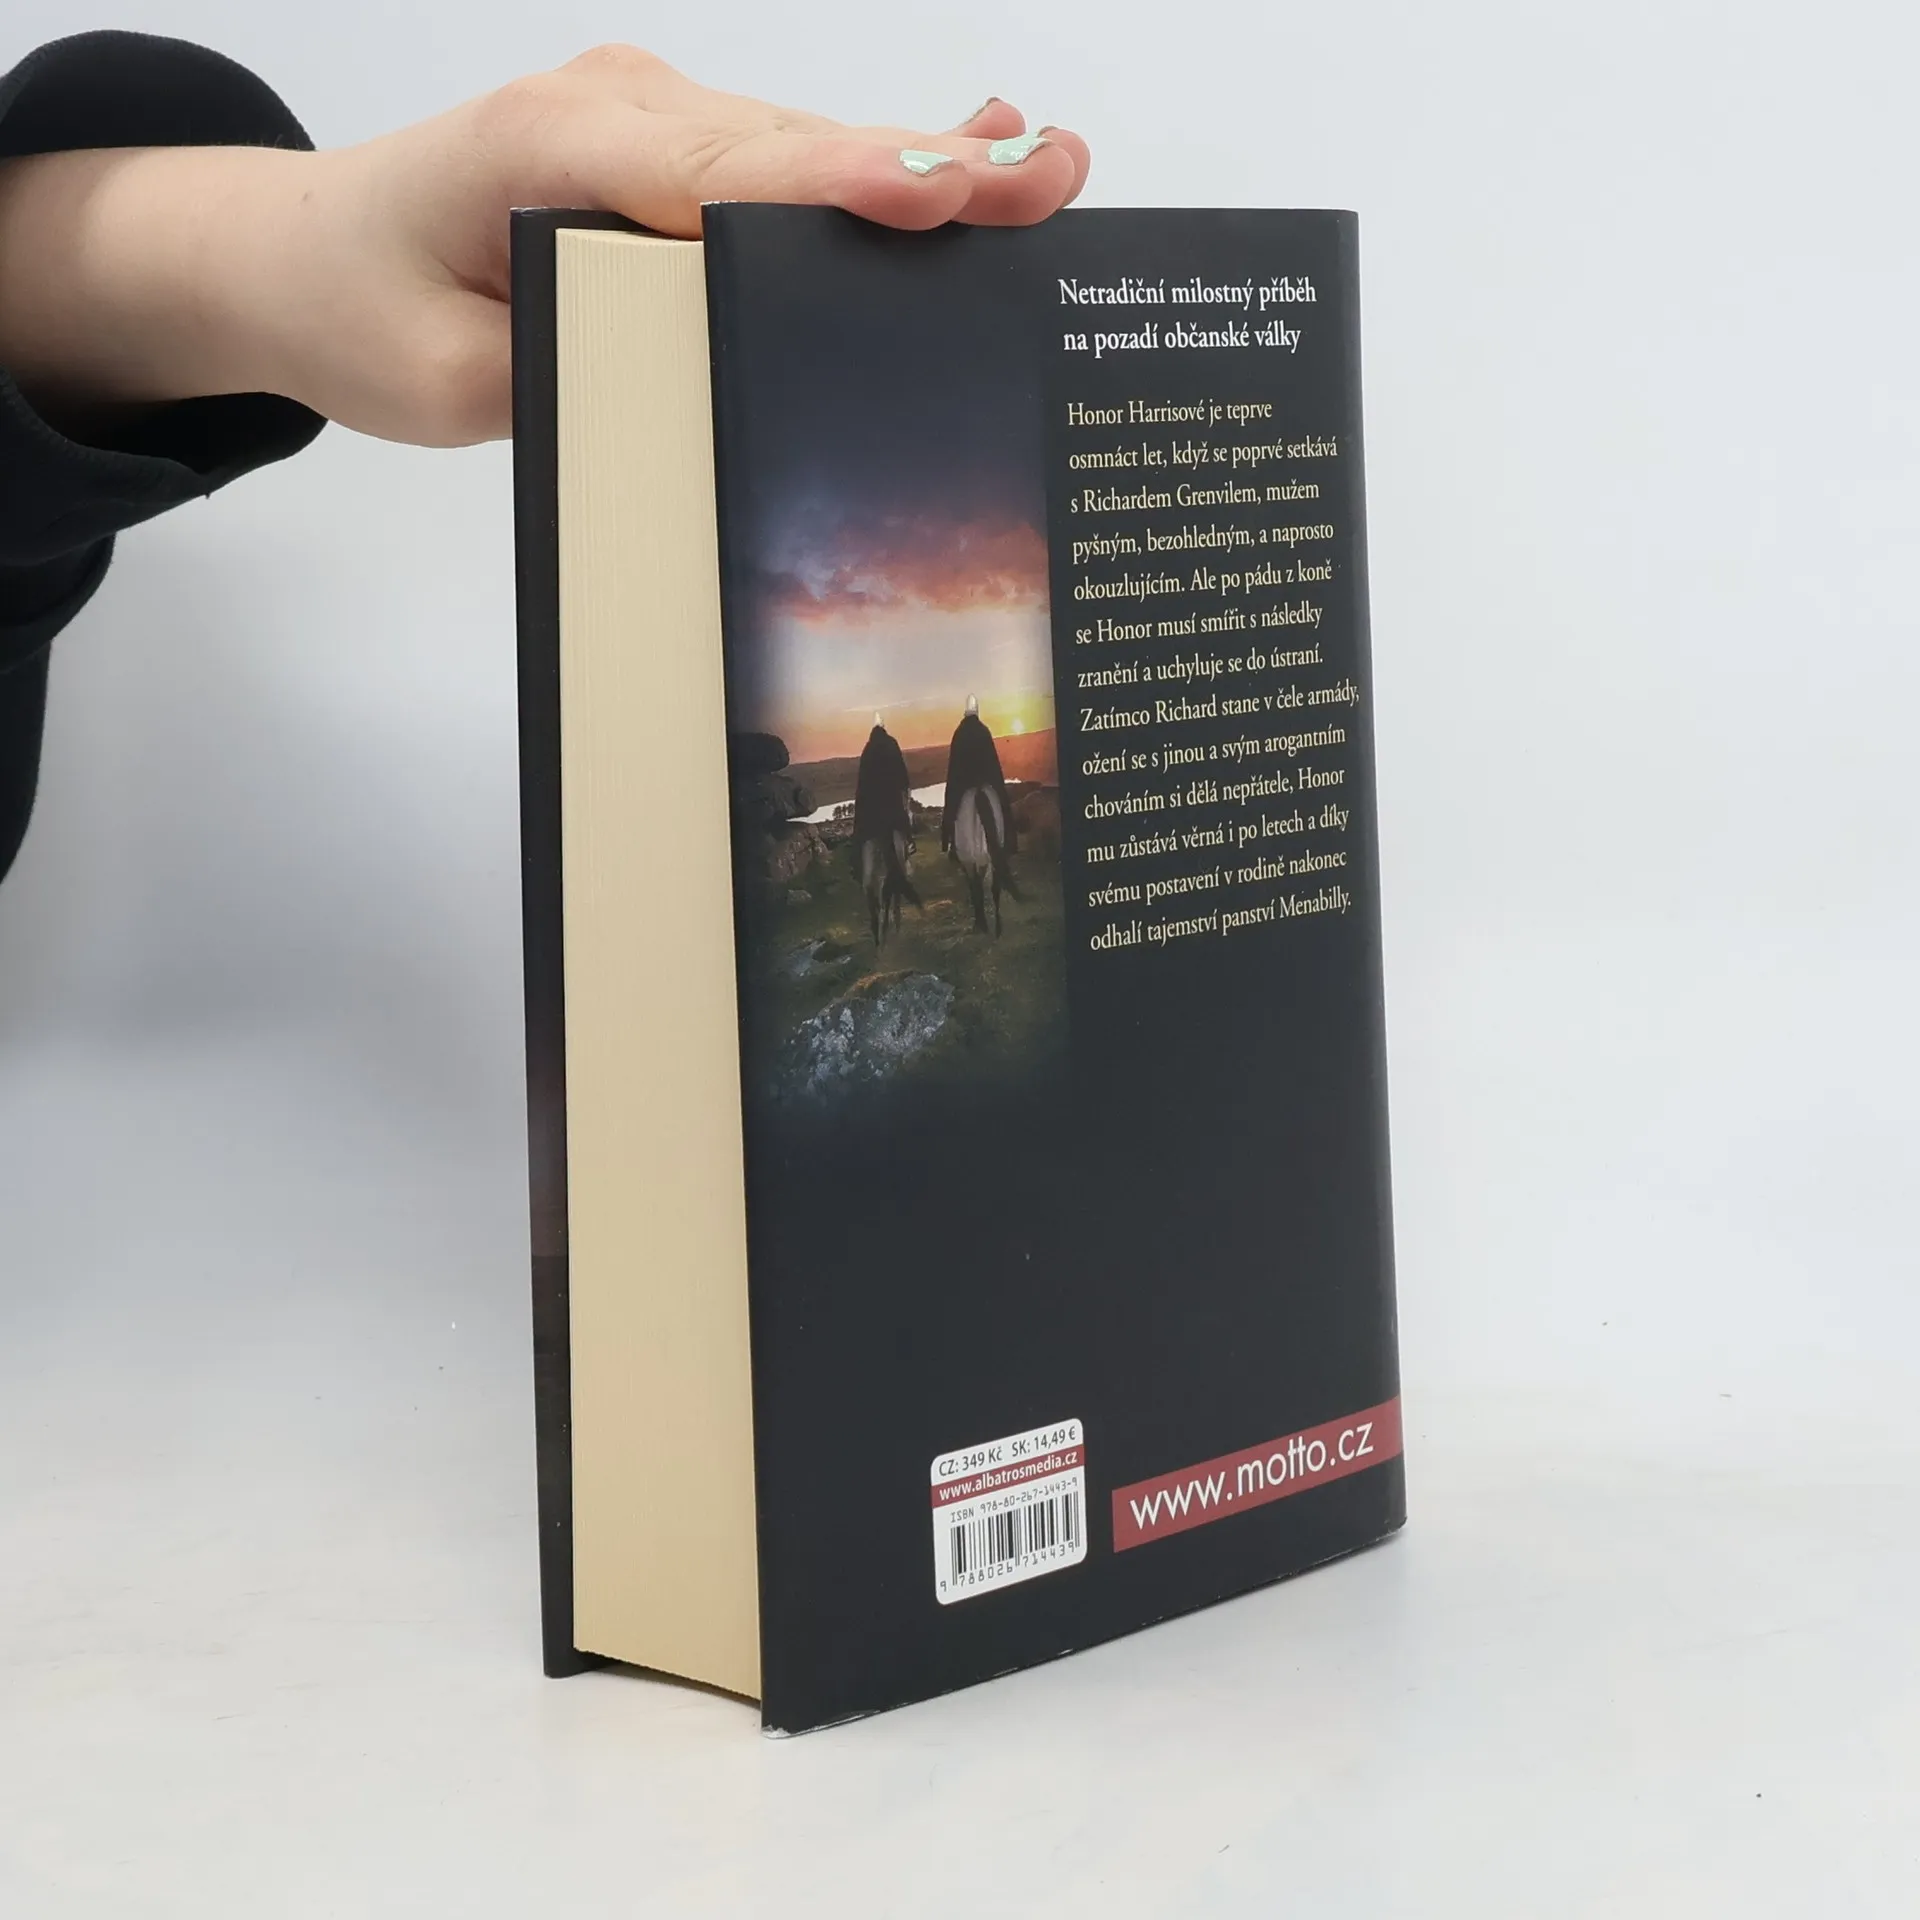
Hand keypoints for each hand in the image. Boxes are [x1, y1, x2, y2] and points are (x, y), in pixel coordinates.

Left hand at [0, 47, 1089, 446]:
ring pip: (803, 150)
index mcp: (551, 151)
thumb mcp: (450, 383)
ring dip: (925, 165)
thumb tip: (710, 374)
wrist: (304, 255)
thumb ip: (577, 375)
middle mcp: (617, 114)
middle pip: (794, 149)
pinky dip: (876, 167)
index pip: (722, 173)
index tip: (938, 192)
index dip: (839, 185)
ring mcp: (647, 121)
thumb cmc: (365, 310)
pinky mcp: (665, 150)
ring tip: (1045, 173)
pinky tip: (971, 145)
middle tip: (1049, 183)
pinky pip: (782, 161)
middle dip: (925, 169)